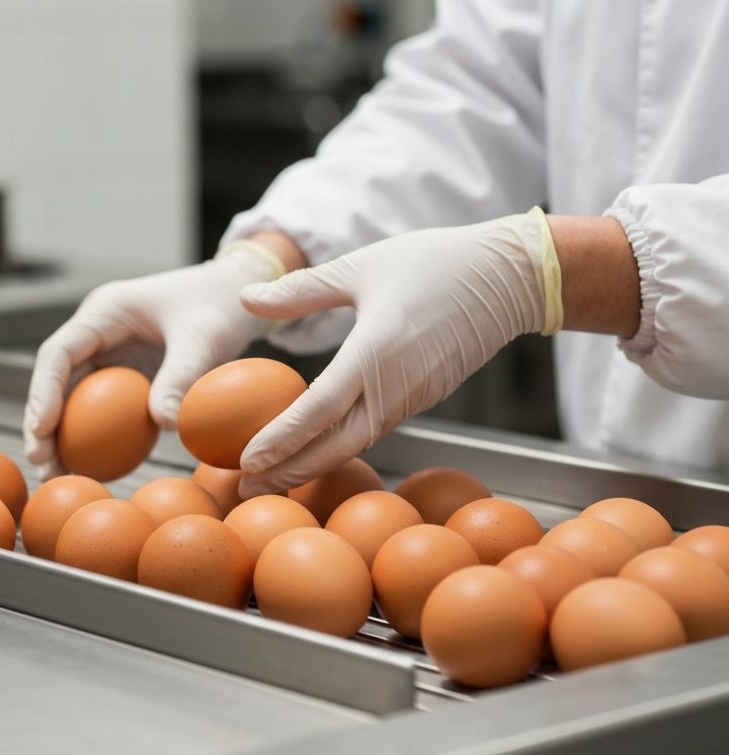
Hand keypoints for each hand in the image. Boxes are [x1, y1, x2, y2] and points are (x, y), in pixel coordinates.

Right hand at [24, 242, 285, 478]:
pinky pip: (104, 409)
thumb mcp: (203, 338)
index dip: (44, 392)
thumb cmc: (221, 305)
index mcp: (106, 311)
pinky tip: (94, 470)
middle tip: (43, 465)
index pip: (59, 352)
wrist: (239, 294)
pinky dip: (96, 438)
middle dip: (44, 424)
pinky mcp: (127, 376)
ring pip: (74, 398)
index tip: (42, 429)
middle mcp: (99, 332)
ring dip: (63, 437)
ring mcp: (111, 355)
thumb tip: (165, 425)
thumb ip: (181, 377)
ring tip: (56, 476)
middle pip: (57, 381)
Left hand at [237, 209, 560, 493]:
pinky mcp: (421, 399)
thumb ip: (301, 290)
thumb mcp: (359, 266)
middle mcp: (393, 387)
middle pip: (334, 446)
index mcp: (374, 353)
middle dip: (288, 472)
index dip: (280, 440)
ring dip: (312, 466)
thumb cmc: (434, 263)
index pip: (318, 411)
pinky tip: (314, 453)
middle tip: (245, 491)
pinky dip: (339, 449)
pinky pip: (373, 432)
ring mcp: (410, 399)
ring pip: (354, 445)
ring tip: (271, 481)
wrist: (509, 277)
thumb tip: (246, 298)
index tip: (247, 462)